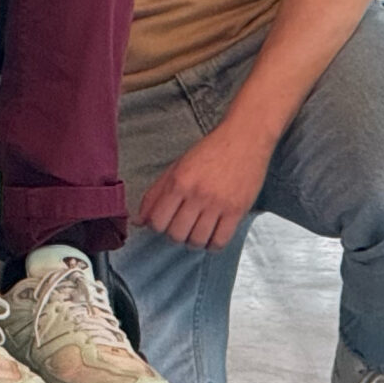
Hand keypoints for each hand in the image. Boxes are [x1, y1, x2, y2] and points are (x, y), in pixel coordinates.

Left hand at [139, 121, 274, 249]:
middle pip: (176, 234)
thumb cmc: (209, 151)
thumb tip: (138, 221)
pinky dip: (212, 244)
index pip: (157, 221)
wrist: (245, 138)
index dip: (157, 226)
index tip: (164, 222)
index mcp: (179, 181)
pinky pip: (219, 241)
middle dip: (175, 235)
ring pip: (197, 241)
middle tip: (182, 226)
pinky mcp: (237, 211)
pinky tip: (211, 235)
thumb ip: (156, 193)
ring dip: (193, 241)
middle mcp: (197, 194)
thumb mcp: (177, 166)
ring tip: (196, 231)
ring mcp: (218, 204)